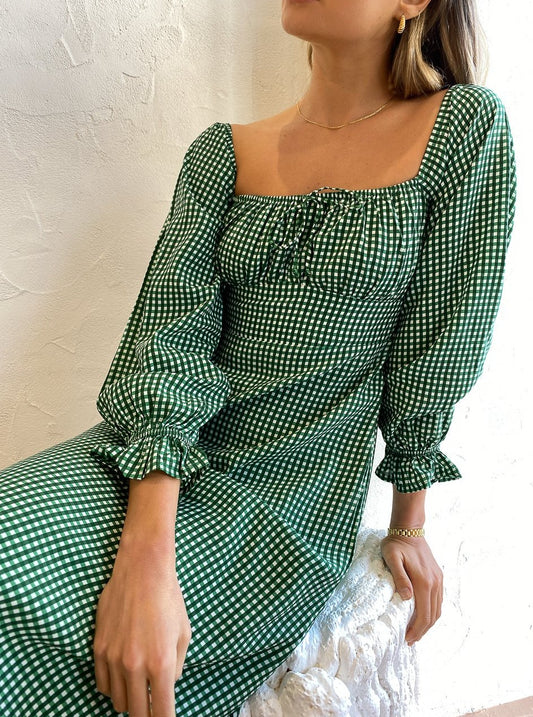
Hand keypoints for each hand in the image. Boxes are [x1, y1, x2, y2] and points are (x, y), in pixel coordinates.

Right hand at [93, 542, 190, 715]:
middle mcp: (135, 665)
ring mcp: (113, 658)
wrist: (142, 570)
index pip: (161, 712)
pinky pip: (102, 684)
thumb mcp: (184, 633)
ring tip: (139, 686)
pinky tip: (123, 675)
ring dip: (129, 700)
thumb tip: (167, 685)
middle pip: (137, 712)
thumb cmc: (169, 599)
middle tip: (153, 704)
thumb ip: (177, 666)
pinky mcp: (99, 648)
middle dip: (147, 713)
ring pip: (117, 701)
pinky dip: (113, 687)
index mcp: (161, 662)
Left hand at [380, 534, 442, 645]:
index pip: (423, 614)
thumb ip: (399, 578)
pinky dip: (432, 612)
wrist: (409, 529)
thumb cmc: (396, 544)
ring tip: (416, 632)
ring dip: (428, 623)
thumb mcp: (392, 558)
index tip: (407, 639)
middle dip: (422, 631)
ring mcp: (438, 580)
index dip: (416, 630)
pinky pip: (438, 600)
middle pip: (432, 616)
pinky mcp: (438, 576)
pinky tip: (423, 616)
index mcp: (423, 582)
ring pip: (437, 609)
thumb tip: (406, 598)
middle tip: (410, 641)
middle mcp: (434, 583)